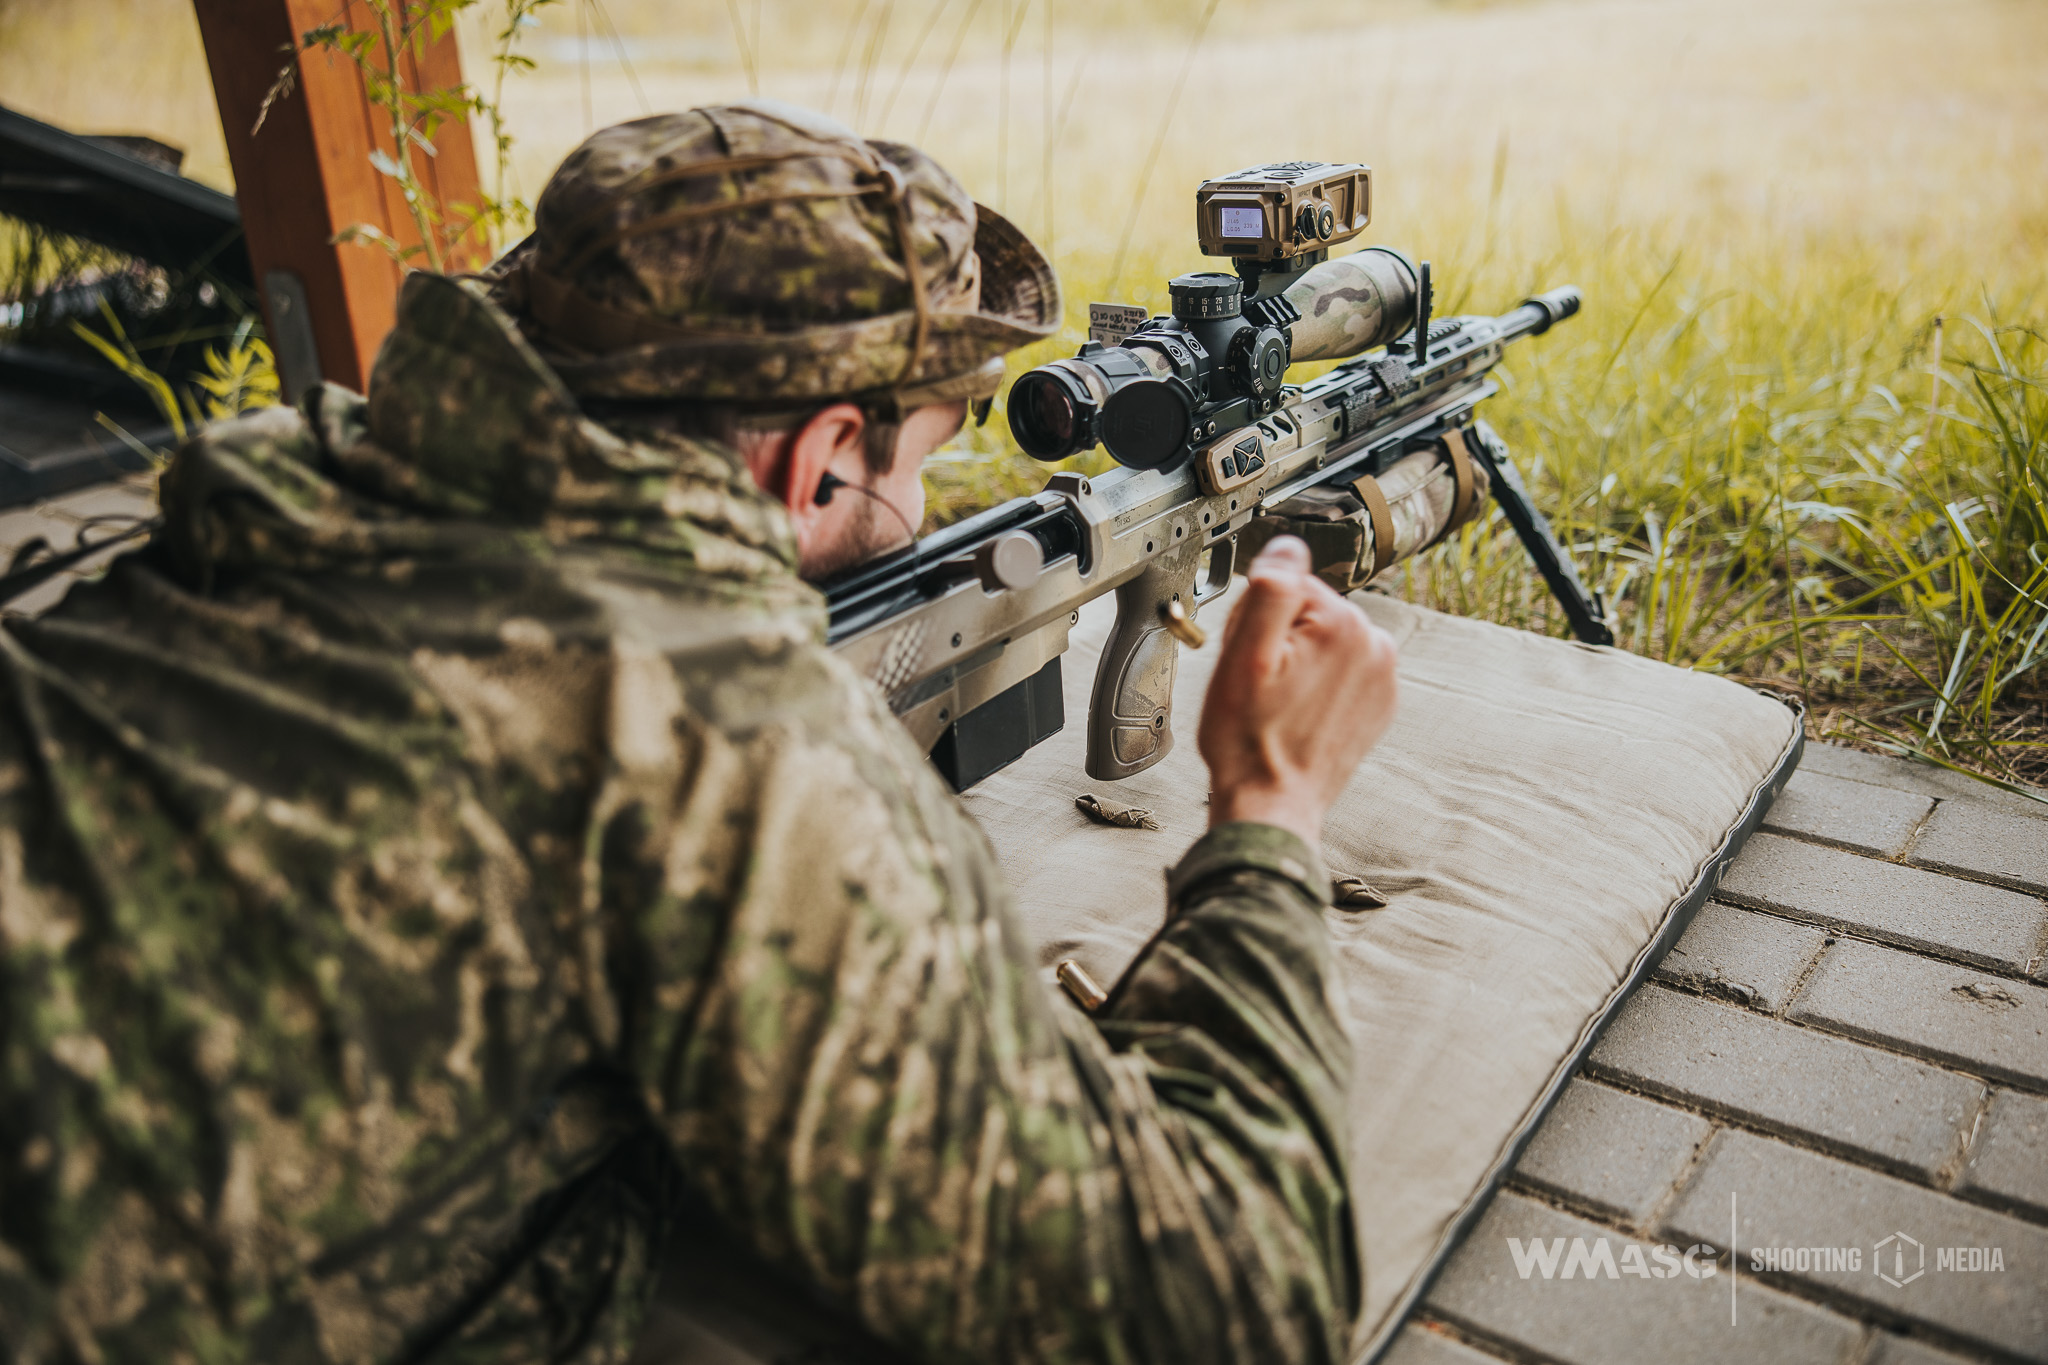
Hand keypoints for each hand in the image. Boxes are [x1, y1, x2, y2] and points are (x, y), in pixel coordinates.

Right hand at [1197, 536, 1398, 848]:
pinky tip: (1296, 714)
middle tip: (1258, 684)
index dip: (1255, 620)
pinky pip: (1338, 673)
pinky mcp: (1378, 704)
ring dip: (1297, 663)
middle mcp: (1375, 646)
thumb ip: (1269, 590)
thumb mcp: (1242, 656)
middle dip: (1278, 639)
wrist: (1270, 802)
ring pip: (1322, 642)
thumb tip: (1286, 548)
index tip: (1249, 659)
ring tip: (1276, 702)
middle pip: (1307, 612)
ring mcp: (1381, 678)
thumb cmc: (1249, 740)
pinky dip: (1316, 686)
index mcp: (1344, 625)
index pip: (1286, 587)